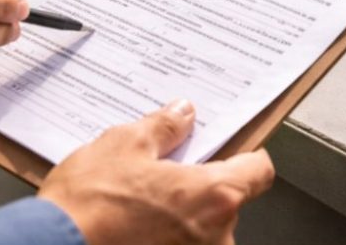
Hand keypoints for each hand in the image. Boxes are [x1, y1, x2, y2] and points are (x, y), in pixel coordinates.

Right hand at [39, 100, 274, 244]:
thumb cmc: (86, 207)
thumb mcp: (125, 144)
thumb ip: (163, 128)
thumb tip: (182, 114)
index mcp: (214, 196)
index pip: (259, 171)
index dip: (247, 156)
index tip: (234, 149)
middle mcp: (215, 236)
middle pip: (226, 201)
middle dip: (198, 187)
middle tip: (162, 176)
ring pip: (201, 229)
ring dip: (178, 217)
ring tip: (138, 206)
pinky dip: (162, 238)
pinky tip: (131, 229)